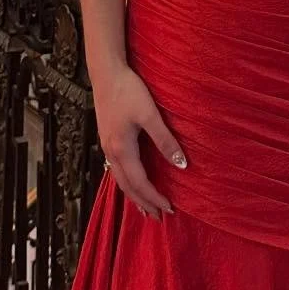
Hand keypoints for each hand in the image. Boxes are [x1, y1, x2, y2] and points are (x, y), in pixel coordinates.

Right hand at [92, 64, 186, 218]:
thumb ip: (165, 139)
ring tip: (146, 207)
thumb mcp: (150, 114)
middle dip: (143, 203)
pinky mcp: (107, 139)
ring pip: (120, 180)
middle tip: (159, 217)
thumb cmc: (128, 90)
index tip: (170, 209)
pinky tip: (133, 181)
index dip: (155, 198)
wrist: (106, 72)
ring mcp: (107, 146)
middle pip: (127, 187)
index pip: (140, 183)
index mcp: (122, 149)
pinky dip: (127, 182)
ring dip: (134, 196)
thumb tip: (182, 165)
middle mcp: (111, 152)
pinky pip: (116, 170)